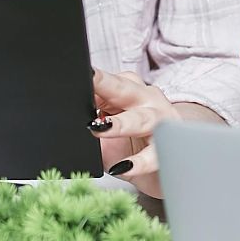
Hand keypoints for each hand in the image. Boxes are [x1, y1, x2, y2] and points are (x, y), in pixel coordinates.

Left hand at [90, 69, 212, 198]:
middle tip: (88, 80)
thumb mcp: (107, 129)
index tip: (79, 73)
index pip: (107, 80)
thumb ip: (93, 122)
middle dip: (105, 84)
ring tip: (101, 128)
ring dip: (120, 123)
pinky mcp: (170, 148)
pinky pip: (153, 154)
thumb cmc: (132, 144)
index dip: (93, 78)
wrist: (167, 167)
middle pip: (124, 89)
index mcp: (129, 89)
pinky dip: (138, 162)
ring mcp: (161, 121)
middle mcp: (146, 99)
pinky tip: (123, 167)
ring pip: (141, 119)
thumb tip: (69, 126)